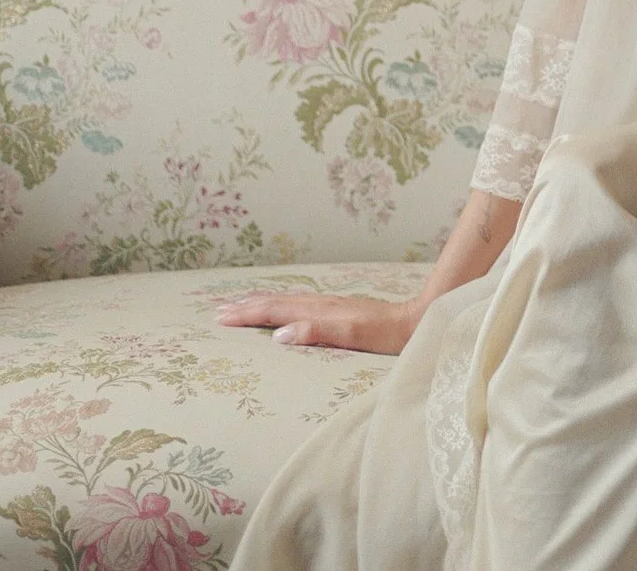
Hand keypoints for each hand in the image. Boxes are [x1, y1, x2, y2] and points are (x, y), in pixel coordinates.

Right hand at [214, 290, 427, 353]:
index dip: (247, 314)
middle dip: (247, 306)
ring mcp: (331, 306)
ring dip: (261, 303)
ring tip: (242, 304)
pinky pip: (300, 305)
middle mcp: (322, 304)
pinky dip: (281, 306)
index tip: (221, 318)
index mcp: (320, 311)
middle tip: (219, 311)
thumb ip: (317, 332)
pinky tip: (284, 310)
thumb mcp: (353, 335)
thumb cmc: (389, 334)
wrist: (418, 322)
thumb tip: (279, 334)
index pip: (275, 311)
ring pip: (287, 300)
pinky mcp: (340, 311)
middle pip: (276, 302)